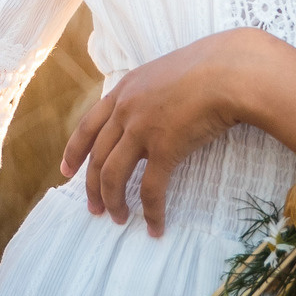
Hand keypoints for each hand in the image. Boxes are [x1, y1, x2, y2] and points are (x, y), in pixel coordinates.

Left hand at [60, 30, 273, 236]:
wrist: (230, 70)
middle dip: (91, 187)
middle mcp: (125, 110)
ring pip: (113, 176)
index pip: (87, 126)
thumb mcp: (165, 74)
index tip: (66, 172)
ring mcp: (141, 129)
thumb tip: (150, 115)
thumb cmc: (208, 68)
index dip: (74, 152)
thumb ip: (149, 95)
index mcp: (124, 91)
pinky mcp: (164, 148)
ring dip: (113, 202)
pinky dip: (151, 212)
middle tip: (93, 208)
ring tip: (119, 219)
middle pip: (96, 156)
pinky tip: (155, 227)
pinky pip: (150, 189)